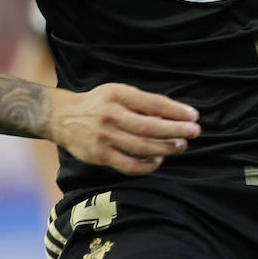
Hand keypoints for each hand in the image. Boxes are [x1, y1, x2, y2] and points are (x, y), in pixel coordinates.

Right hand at [48, 83, 200, 175]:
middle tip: (194, 132)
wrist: (62, 117)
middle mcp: (111, 115)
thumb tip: (173, 114)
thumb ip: (142, 102)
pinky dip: (147, 166)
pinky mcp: (100, 156)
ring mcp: (104, 137)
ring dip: (166, 148)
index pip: (153, 103)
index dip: (176, 111)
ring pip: (142, 147)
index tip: (193, 116)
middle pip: (150, 127)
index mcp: (118, 95)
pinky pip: (129, 165)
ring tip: (180, 146)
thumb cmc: (99, 103)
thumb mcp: (118, 92)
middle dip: (176, 130)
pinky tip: (158, 161)